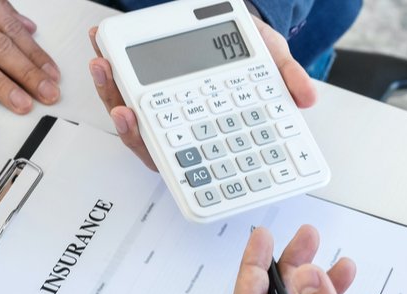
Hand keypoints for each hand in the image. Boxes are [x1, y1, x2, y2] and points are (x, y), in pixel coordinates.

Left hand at [88, 17, 316, 169]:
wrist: (239, 27)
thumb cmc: (251, 57)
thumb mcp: (272, 64)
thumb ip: (286, 80)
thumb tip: (305, 99)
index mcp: (199, 135)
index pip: (173, 153)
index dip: (152, 145)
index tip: (138, 125)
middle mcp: (172, 126)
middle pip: (141, 134)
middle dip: (125, 121)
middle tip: (120, 104)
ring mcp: (153, 105)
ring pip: (125, 108)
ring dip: (109, 89)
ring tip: (102, 64)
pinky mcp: (141, 82)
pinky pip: (120, 80)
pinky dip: (110, 63)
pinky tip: (100, 43)